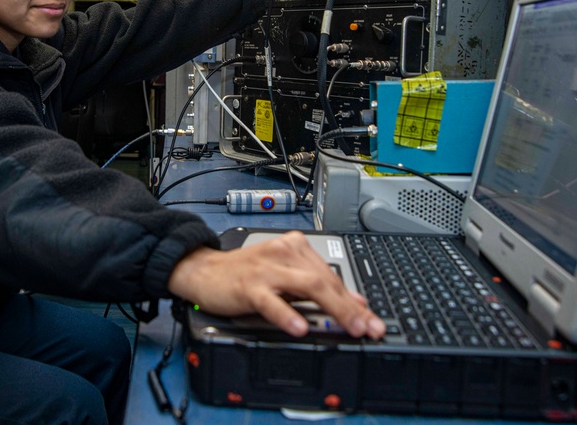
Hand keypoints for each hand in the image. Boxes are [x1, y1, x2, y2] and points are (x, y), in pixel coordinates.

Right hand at [167, 231, 384, 338]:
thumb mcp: (285, 277)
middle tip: (368, 328)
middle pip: (325, 279)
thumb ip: (317, 286)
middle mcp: (284, 253)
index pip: (332, 275)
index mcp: (296, 248)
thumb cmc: (245, 275)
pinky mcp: (248, 285)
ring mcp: (267, 268)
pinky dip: (288, 314)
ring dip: (333, 308)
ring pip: (307, 286)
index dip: (355, 300)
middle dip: (351, 307)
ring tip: (349, 327)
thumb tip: (355, 302)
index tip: (373, 321)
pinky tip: (300, 327)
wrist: (204, 270)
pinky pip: (271, 301)